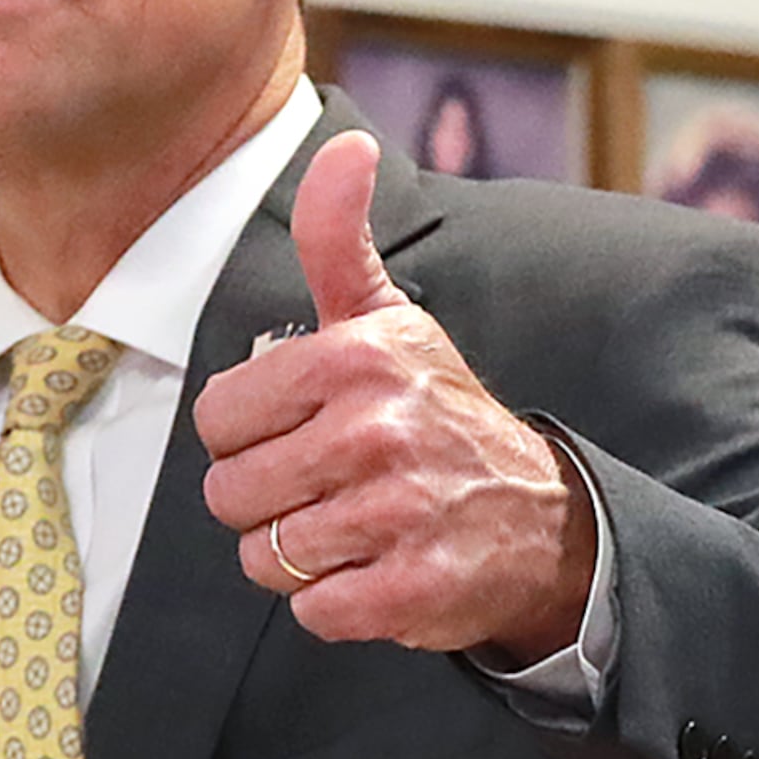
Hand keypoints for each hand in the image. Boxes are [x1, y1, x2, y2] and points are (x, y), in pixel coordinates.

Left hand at [193, 129, 594, 662]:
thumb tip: (346, 147)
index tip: (297, 432)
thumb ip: (337, 242)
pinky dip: (336, 602)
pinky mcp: (411, 590)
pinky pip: (313, 610)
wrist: (541, 518)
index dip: (246, 436)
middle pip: (231, 495)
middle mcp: (376, 430)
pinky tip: (375, 568)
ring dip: (298, 554)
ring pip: (266, 556)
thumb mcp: (389, 320)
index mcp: (355, 359)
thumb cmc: (439, 414)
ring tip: (351, 527)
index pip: (217, 419)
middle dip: (266, 501)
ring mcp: (396, 512)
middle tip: (325, 487)